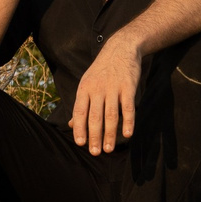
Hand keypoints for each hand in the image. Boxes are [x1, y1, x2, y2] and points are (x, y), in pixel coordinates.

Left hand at [70, 40, 140, 154]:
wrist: (121, 48)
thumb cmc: (102, 70)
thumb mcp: (87, 83)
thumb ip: (81, 105)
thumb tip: (71, 125)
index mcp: (85, 89)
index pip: (80, 111)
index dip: (79, 128)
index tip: (80, 143)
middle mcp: (97, 89)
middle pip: (95, 116)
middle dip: (94, 136)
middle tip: (95, 152)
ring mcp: (113, 88)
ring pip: (111, 115)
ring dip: (110, 134)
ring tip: (109, 149)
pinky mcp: (129, 87)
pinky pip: (128, 107)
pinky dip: (128, 121)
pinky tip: (127, 134)